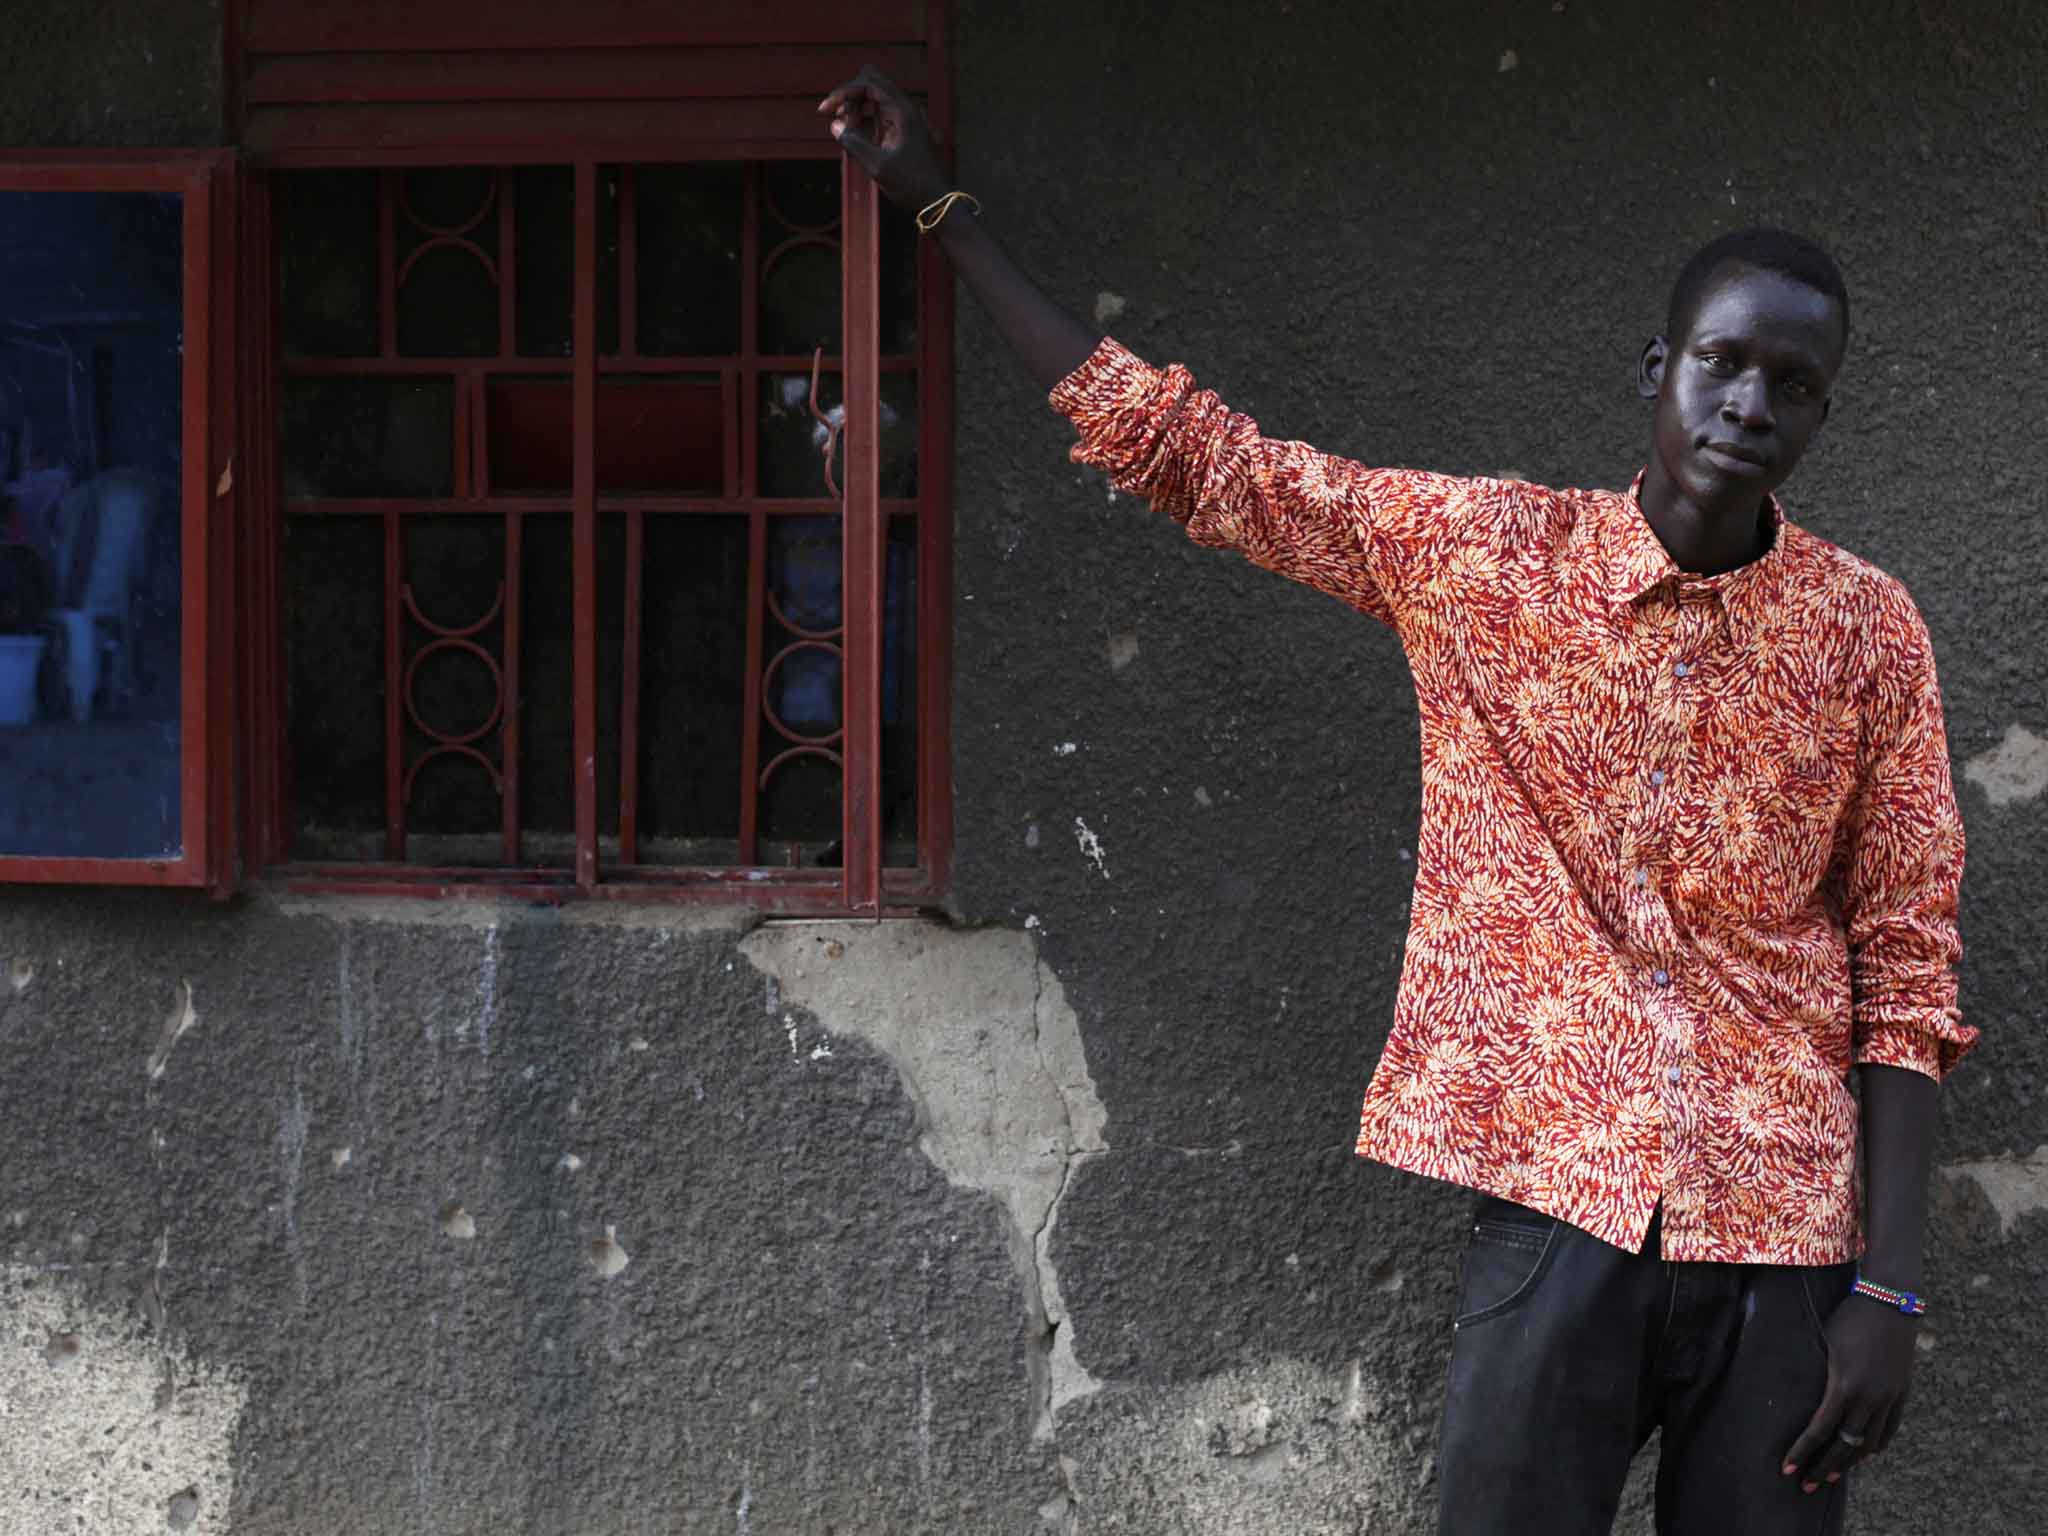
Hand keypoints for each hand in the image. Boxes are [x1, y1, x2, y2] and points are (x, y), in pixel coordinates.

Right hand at [818, 66, 949, 213]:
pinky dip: (865, 117)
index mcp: (902, 111)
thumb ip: (854, 143)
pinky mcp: (902, 127)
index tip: (825, 110)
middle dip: (850, 95)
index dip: (844, 92)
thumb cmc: (912, 184)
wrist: (936, 200)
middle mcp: (905, 108)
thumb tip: (835, 125)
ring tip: (845, 130)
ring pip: (874, 96)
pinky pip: (879, 112)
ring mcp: (905, 116)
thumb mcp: (879, 166)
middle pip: (872, 82)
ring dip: (856, 107)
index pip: (868, 83)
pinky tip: (856, 134)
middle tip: (837, 117)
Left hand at [1781, 1292, 1917, 1493]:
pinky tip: (1864, 1455)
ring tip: (1832, 1475)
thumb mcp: (1824, 1342)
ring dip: (1849, 1462)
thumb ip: (1818, 1374)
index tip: (1786, 1468)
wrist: (1891, 1301)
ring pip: (1869, 1444)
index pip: (1819, 1430)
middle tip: (1805, 1485)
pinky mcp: (1902, 1393)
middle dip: (1823, 1468)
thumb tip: (1799, 1393)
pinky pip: (1890, 1429)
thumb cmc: (1848, 1315)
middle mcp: (1869, 1398)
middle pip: (1845, 1446)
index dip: (1801, 1452)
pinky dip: (1876, 1446)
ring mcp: (1889, 1397)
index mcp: (1844, 1385)